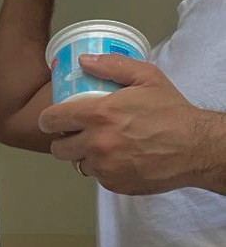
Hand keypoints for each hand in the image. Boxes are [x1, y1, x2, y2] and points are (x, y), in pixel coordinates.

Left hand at [38, 53, 209, 194]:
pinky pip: (98, 177)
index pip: (53, 120)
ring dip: (84, 156)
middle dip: (64, 140)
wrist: (196, 148)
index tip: (52, 120)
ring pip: (78, 164)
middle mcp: (97, 144)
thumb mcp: (146, 77)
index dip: (49, 120)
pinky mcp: (115, 185)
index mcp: (99, 115)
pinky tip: (119, 158)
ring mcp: (105, 168)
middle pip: (59, 149)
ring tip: (101, 146)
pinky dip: (103, 169)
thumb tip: (84, 61)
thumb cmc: (171, 111)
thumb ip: (112, 66)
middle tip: (77, 134)